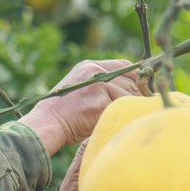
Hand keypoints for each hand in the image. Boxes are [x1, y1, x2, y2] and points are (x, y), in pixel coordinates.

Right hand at [20, 59, 140, 155]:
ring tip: (124, 118)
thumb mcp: (79, 91)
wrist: (47, 124)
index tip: (142, 91)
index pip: (124, 66)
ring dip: (131, 107)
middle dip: (137, 95)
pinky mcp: (101, 100)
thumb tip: (127, 94)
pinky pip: (124, 106)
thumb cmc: (62, 115)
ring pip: (130, 94)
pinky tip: (118, 122)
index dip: (136, 78)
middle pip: (131, 79)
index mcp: (89, 66)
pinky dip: (124, 115)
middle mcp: (95, 70)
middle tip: (137, 109)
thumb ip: (99, 87)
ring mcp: (99, 84)